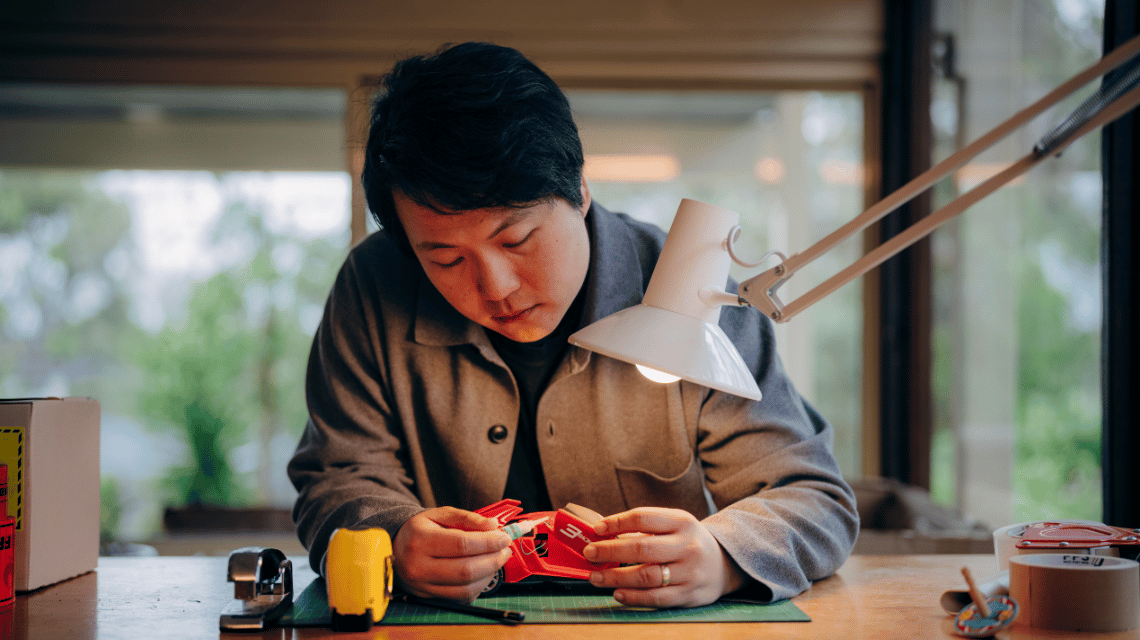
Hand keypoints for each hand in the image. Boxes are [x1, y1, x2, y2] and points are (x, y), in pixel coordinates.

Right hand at [392, 507, 512, 601]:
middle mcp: (419, 566)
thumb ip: (468, 518)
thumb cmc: (422, 529)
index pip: (462, 545)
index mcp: (420, 540)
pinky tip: (484, 572)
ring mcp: (423, 586)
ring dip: (489, 575)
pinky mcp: (429, 598)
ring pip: (466, 588)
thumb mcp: (441, 514)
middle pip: (466, 570)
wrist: (396, 548)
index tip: (505, 537)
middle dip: (493, 560)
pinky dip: (479, 586)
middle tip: (506, 550)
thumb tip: (493, 527)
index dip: (488, 542)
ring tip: (497, 559)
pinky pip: (462, 598)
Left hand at [582, 507, 747, 607]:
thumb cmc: (688, 542)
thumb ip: (645, 528)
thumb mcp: (674, 525)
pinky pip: (657, 598)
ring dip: (616, 577)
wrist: (724, 565)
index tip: (598, 529)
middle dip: (610, 551)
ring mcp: (690, 572)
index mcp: (682, 522)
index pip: (644, 518)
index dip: (617, 522)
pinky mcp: (689, 595)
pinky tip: (617, 593)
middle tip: (590, 553)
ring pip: (647, 576)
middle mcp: (688, 546)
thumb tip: (604, 534)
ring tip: (596, 576)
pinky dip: (634, 597)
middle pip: (642, 548)